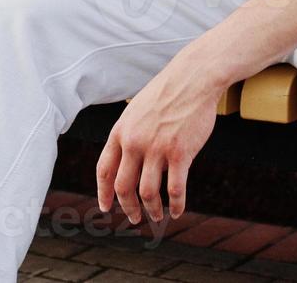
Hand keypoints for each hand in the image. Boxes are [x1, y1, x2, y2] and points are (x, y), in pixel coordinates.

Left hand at [96, 59, 219, 223]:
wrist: (193, 78)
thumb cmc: (167, 93)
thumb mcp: (137, 111)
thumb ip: (130, 134)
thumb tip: (129, 161)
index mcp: (121, 131)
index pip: (104, 169)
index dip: (103, 192)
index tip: (106, 207)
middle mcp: (135, 142)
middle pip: (123, 187)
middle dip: (127, 207)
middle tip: (134, 218)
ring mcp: (157, 148)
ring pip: (147, 193)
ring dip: (151, 210)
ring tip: (156, 217)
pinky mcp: (180, 153)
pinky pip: (174, 189)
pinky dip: (176, 205)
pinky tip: (178, 211)